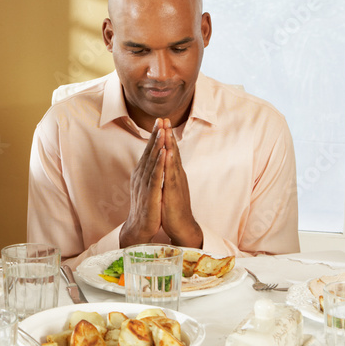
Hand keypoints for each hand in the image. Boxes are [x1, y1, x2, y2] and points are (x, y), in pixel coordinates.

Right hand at [120, 120, 165, 246]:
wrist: (140, 227)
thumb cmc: (146, 207)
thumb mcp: (148, 186)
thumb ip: (150, 173)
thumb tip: (152, 161)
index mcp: (141, 174)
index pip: (148, 151)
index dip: (153, 136)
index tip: (159, 121)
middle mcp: (141, 176)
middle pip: (148, 152)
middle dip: (155, 135)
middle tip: (160, 119)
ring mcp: (145, 184)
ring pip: (151, 161)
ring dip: (157, 145)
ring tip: (162, 131)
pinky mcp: (150, 194)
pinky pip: (155, 176)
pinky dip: (159, 164)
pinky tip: (164, 153)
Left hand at [159, 119, 201, 246]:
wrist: (182, 226)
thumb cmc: (174, 208)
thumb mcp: (168, 187)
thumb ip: (167, 175)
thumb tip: (163, 164)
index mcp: (174, 174)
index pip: (170, 152)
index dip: (166, 137)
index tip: (162, 123)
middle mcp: (177, 175)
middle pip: (173, 151)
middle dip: (168, 134)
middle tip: (164, 118)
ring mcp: (177, 183)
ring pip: (173, 160)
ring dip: (170, 144)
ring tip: (166, 130)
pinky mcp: (174, 192)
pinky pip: (171, 175)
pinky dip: (169, 163)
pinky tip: (167, 153)